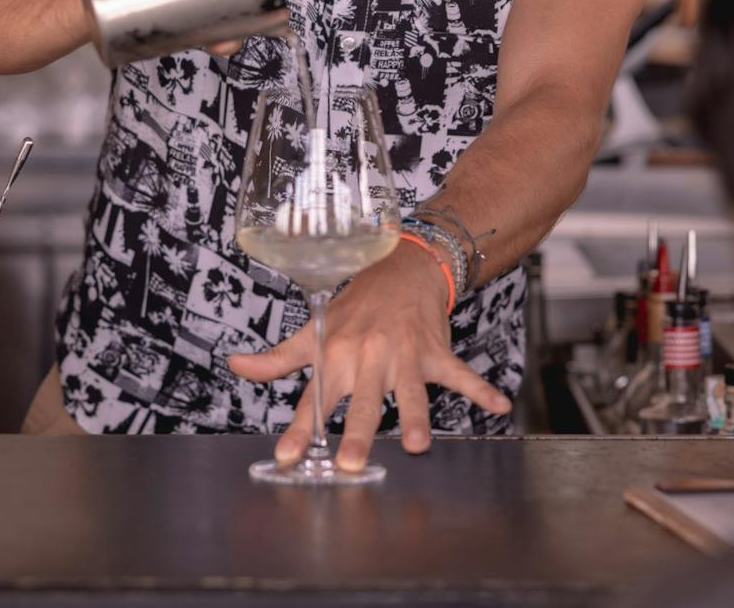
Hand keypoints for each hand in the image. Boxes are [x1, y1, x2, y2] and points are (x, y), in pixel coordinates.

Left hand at [228, 241, 511, 470]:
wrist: (402, 269)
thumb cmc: (355, 308)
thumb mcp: (313, 330)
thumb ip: (277, 358)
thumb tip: (234, 365)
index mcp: (336, 356)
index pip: (314, 398)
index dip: (300, 429)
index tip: (287, 457)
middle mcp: (368, 357)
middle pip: (362, 400)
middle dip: (357, 430)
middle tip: (351, 463)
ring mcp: (404, 354)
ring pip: (411, 390)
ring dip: (416, 415)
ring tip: (417, 443)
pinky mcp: (435, 351)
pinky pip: (460, 373)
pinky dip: (481, 390)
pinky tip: (499, 406)